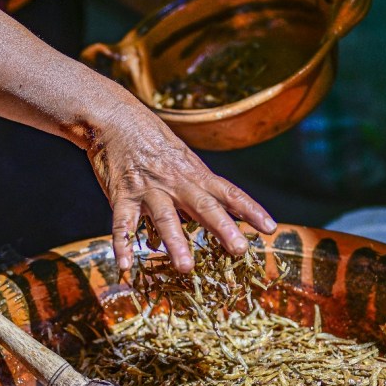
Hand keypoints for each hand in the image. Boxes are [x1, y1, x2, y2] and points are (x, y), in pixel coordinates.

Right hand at [87, 102, 275, 274]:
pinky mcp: (121, 195)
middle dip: (222, 228)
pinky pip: (123, 224)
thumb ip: (198, 187)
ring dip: (176, 242)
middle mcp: (175, 182)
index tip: (270, 228)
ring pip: (165, 217)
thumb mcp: (183, 159)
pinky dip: (123, 245)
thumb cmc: (152, 141)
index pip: (229, 192)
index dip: (250, 210)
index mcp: (194, 174)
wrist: (115, 118)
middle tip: (239, 250)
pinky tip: (127, 266)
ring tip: (185, 267)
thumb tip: (220, 212)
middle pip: (203, 206)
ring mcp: (148, 189)